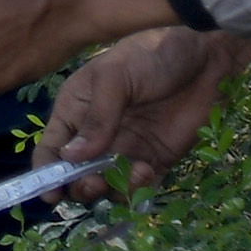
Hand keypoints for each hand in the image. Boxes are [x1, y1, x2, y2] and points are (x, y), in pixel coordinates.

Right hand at [42, 27, 250, 198]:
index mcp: (76, 110)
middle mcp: (97, 134)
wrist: (205, 58)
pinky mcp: (155, 159)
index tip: (51, 195)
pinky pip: (139, 185)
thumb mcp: (115, 78)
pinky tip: (145, 171)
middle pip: (76, 174)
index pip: (52, 148)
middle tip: (94, 183)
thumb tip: (70, 158)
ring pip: (107, 185)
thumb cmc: (150, 56)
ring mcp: (126, 149)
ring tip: (127, 175)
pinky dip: (139, 188)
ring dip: (112, 190)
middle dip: (80, 185)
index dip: (46, 173)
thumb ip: (97, 118)